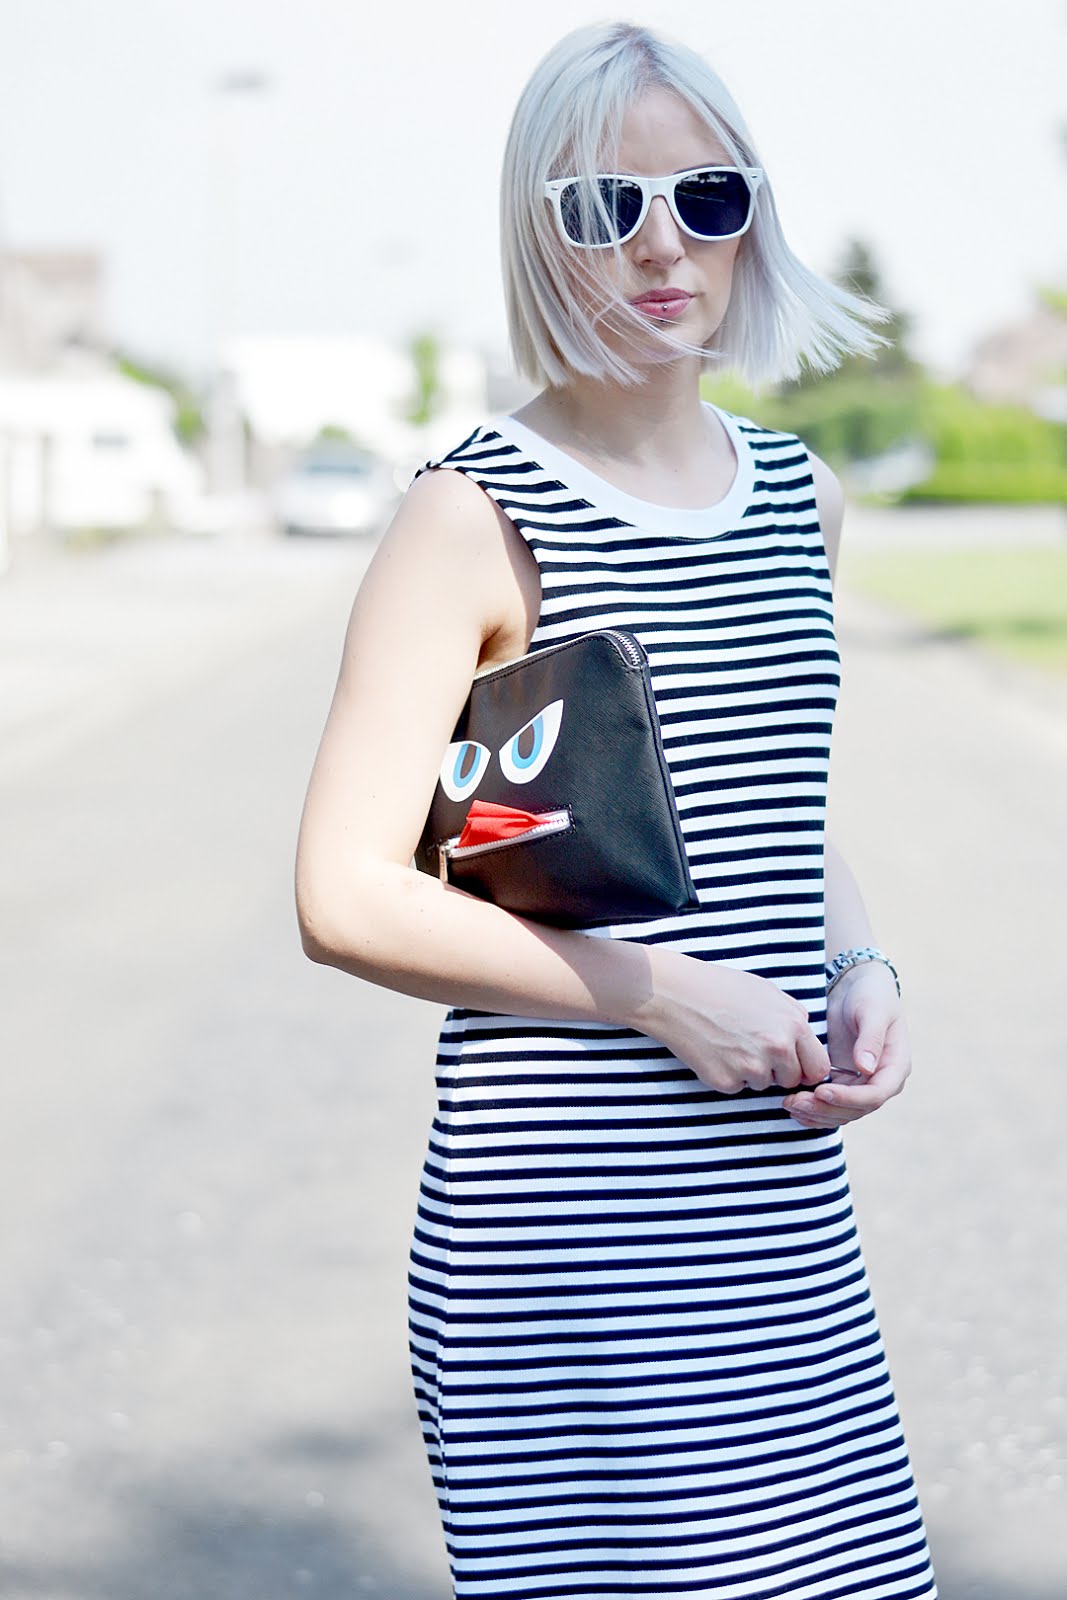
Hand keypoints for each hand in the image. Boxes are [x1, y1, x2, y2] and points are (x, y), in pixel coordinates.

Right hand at [638, 950, 831, 1095]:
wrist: (675, 994)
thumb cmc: (720, 987)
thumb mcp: (767, 991)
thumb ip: (793, 1016)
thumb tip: (807, 1041)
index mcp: (792, 1025)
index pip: (818, 1068)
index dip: (805, 1067)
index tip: (793, 1063)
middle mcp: (776, 1048)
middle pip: (792, 1081)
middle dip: (778, 1070)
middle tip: (752, 1048)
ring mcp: (751, 1067)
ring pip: (763, 1084)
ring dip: (751, 1072)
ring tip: (729, 1043)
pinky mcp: (725, 1081)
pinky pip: (736, 1087)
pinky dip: (727, 1074)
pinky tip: (714, 1050)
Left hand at [783, 962, 911, 1127]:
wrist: (856, 987)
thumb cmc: (870, 995)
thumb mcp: (872, 1010)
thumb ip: (870, 1038)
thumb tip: (866, 1068)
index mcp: (895, 1067)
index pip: (875, 1095)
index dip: (849, 1098)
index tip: (822, 1091)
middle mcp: (880, 1082)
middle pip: (855, 1109)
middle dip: (825, 1109)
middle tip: (796, 1102)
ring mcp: (861, 1086)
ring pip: (841, 1112)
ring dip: (816, 1114)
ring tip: (789, 1104)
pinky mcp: (843, 1083)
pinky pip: (830, 1105)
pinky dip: (813, 1111)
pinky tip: (793, 1107)